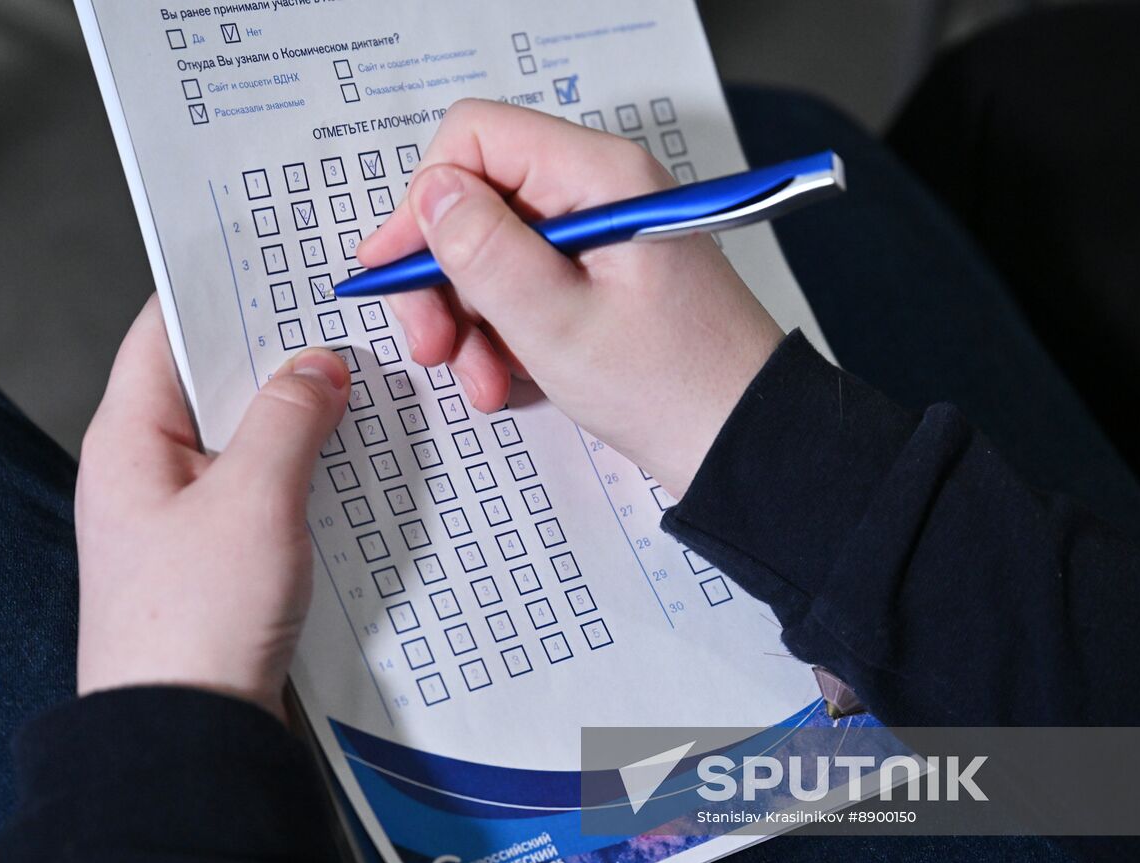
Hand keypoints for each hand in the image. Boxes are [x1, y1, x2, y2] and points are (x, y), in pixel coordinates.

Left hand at [74, 297, 350, 719]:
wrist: (188, 739)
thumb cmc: (198, 621)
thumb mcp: (253, 499)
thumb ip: (288, 418)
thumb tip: (318, 365)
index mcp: (129, 439)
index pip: (166, 329)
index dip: (220, 288)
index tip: (280, 259)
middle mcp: (148, 468)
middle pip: (211, 381)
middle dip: (276, 352)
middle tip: (343, 318)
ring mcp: (182, 514)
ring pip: (243, 436)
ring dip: (297, 413)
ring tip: (362, 380)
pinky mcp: (217, 556)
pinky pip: (261, 487)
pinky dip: (302, 467)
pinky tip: (351, 459)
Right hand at [359, 99, 784, 496]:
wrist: (741, 446)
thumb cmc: (673, 388)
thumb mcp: (557, 324)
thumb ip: (484, 252)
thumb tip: (430, 194)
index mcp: (600, 178)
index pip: (477, 139)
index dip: (425, 201)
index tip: (398, 269)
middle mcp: (598, 195)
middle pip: (477, 202)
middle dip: (444, 278)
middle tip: (432, 347)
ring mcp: (597, 239)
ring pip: (493, 254)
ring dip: (471, 322)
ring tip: (485, 381)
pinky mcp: (596, 281)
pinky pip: (523, 289)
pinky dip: (505, 336)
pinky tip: (512, 379)